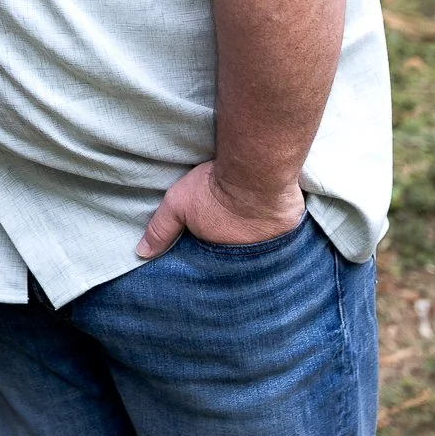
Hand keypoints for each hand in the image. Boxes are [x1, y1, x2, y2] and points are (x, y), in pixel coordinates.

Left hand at [135, 160, 304, 259]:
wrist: (256, 172)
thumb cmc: (215, 188)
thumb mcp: (178, 204)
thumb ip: (161, 230)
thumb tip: (142, 253)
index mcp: (223, 254)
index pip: (216, 262)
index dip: (213, 252)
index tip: (212, 245)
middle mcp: (251, 257)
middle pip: (241, 257)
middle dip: (237, 252)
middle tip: (233, 233)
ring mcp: (274, 246)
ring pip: (264, 248)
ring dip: (259, 241)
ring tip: (253, 227)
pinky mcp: (292, 230)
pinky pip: (285, 236)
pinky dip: (280, 231)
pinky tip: (275, 222)